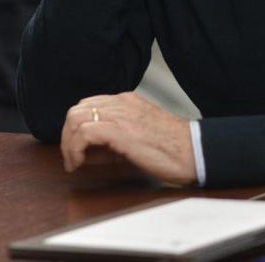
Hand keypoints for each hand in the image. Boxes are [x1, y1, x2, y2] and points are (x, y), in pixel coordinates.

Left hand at [60, 92, 196, 184]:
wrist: (196, 152)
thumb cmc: (173, 149)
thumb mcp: (138, 137)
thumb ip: (114, 139)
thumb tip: (88, 153)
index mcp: (126, 101)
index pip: (88, 105)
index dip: (76, 127)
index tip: (75, 147)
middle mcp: (120, 103)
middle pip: (77, 110)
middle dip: (68, 134)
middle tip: (70, 156)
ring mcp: (120, 114)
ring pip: (76, 118)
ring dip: (69, 142)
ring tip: (73, 162)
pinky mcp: (120, 130)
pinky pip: (85, 133)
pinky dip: (75, 148)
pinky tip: (78, 163)